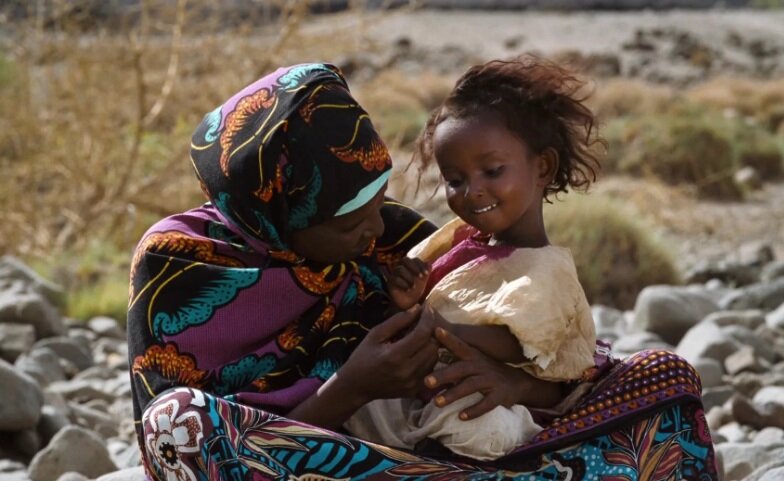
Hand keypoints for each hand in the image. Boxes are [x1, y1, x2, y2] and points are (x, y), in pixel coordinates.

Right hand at [339, 305, 439, 402]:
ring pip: (434, 358)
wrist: (356, 386)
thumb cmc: (363, 357)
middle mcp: (407, 371)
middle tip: (423, 323)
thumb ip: (397, 321)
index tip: (427, 308)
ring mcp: (412, 382)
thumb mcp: (375, 334)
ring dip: (430, 344)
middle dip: (430, 331)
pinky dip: (427, 358)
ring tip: (420, 337)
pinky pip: (430, 369)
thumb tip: (417, 308)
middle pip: (432, 346)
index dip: (427, 319)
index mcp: (395, 355)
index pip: (422, 334)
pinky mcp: (415, 390)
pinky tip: (417, 352)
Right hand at [387, 257, 429, 309]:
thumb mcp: (423, 281)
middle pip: (405, 260)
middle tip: (420, 277)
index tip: (426, 274)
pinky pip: (395, 278)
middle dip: (414, 268)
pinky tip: (408, 289)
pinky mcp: (390, 281)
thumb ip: (426, 271)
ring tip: (413, 287)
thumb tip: (429, 262)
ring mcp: (395, 273)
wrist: (408, 302)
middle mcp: (402, 267)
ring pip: (400, 269)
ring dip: (409, 278)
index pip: (415, 260)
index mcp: (411, 265)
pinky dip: (403, 284)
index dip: (421, 265)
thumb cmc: (416, 289)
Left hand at [425, 327, 562, 419]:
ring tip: (436, 402)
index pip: (459, 346)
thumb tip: (425, 356)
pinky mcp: (500, 395)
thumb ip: (453, 359)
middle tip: (426, 381)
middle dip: (443, 375)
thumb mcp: (473, 361)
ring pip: (470, 386)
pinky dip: (474, 410)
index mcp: (473, 356)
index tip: (436, 331)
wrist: (517, 382)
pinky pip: (487, 404)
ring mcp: (491, 380)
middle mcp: (481, 366)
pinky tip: (461, 417)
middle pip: (460, 369)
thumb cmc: (486, 371)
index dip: (448, 338)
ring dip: (453, 394)